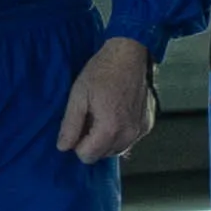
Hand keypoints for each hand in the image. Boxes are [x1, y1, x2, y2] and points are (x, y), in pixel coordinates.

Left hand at [55, 35, 158, 164]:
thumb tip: (63, 147)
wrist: (129, 55)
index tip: (78, 124)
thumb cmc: (102, 71)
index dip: (77, 143)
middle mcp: (129, 135)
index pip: (87, 156)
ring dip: (106, 139)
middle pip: (102, 155)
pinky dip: (120, 133)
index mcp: (110, 129)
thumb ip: (70, 125)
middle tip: (90, 116)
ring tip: (102, 114)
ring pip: (117, 149)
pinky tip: (116, 113)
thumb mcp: (78, 96)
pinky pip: (129, 139)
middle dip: (92, 142)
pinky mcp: (147, 124)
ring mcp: (141, 130)